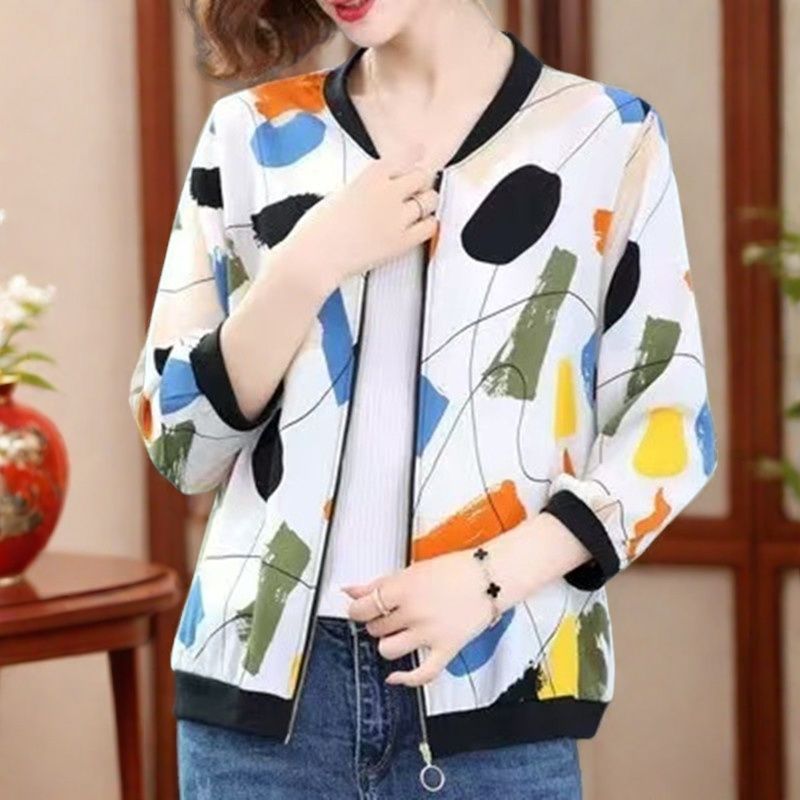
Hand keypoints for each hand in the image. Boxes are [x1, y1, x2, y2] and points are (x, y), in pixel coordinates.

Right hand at [286, 142, 439, 292]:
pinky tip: (420, 227)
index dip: (413, 156)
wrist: (316, 256)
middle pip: (422, 176)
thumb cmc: (318, 230)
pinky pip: (430, 226)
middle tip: (416, 190)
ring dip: (426, 202)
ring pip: (430, 200)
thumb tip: (379, 191)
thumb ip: (365, 188)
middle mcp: (388, 193)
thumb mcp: (341, 194)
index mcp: (370, 177)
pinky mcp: (402, 242)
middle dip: (420, 182)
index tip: (419, 154)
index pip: (404, 157)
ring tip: (418, 210)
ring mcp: (397, 217)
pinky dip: (429, 224)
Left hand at [343, 549, 497, 686]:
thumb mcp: (412, 570)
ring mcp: (429, 633)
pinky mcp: (446, 649)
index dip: (357, 610)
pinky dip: (405, 679)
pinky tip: (397, 675)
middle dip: (377, 622)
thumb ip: (378, 583)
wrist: (490, 578)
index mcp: (403, 588)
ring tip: (397, 633)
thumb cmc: (455, 570)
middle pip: (375, 628)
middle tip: (388, 615)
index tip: (360, 610)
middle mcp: (414, 612)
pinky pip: (421, 674)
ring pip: (388, 650)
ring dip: (388, 643)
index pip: (363, 607)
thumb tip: (351, 591)